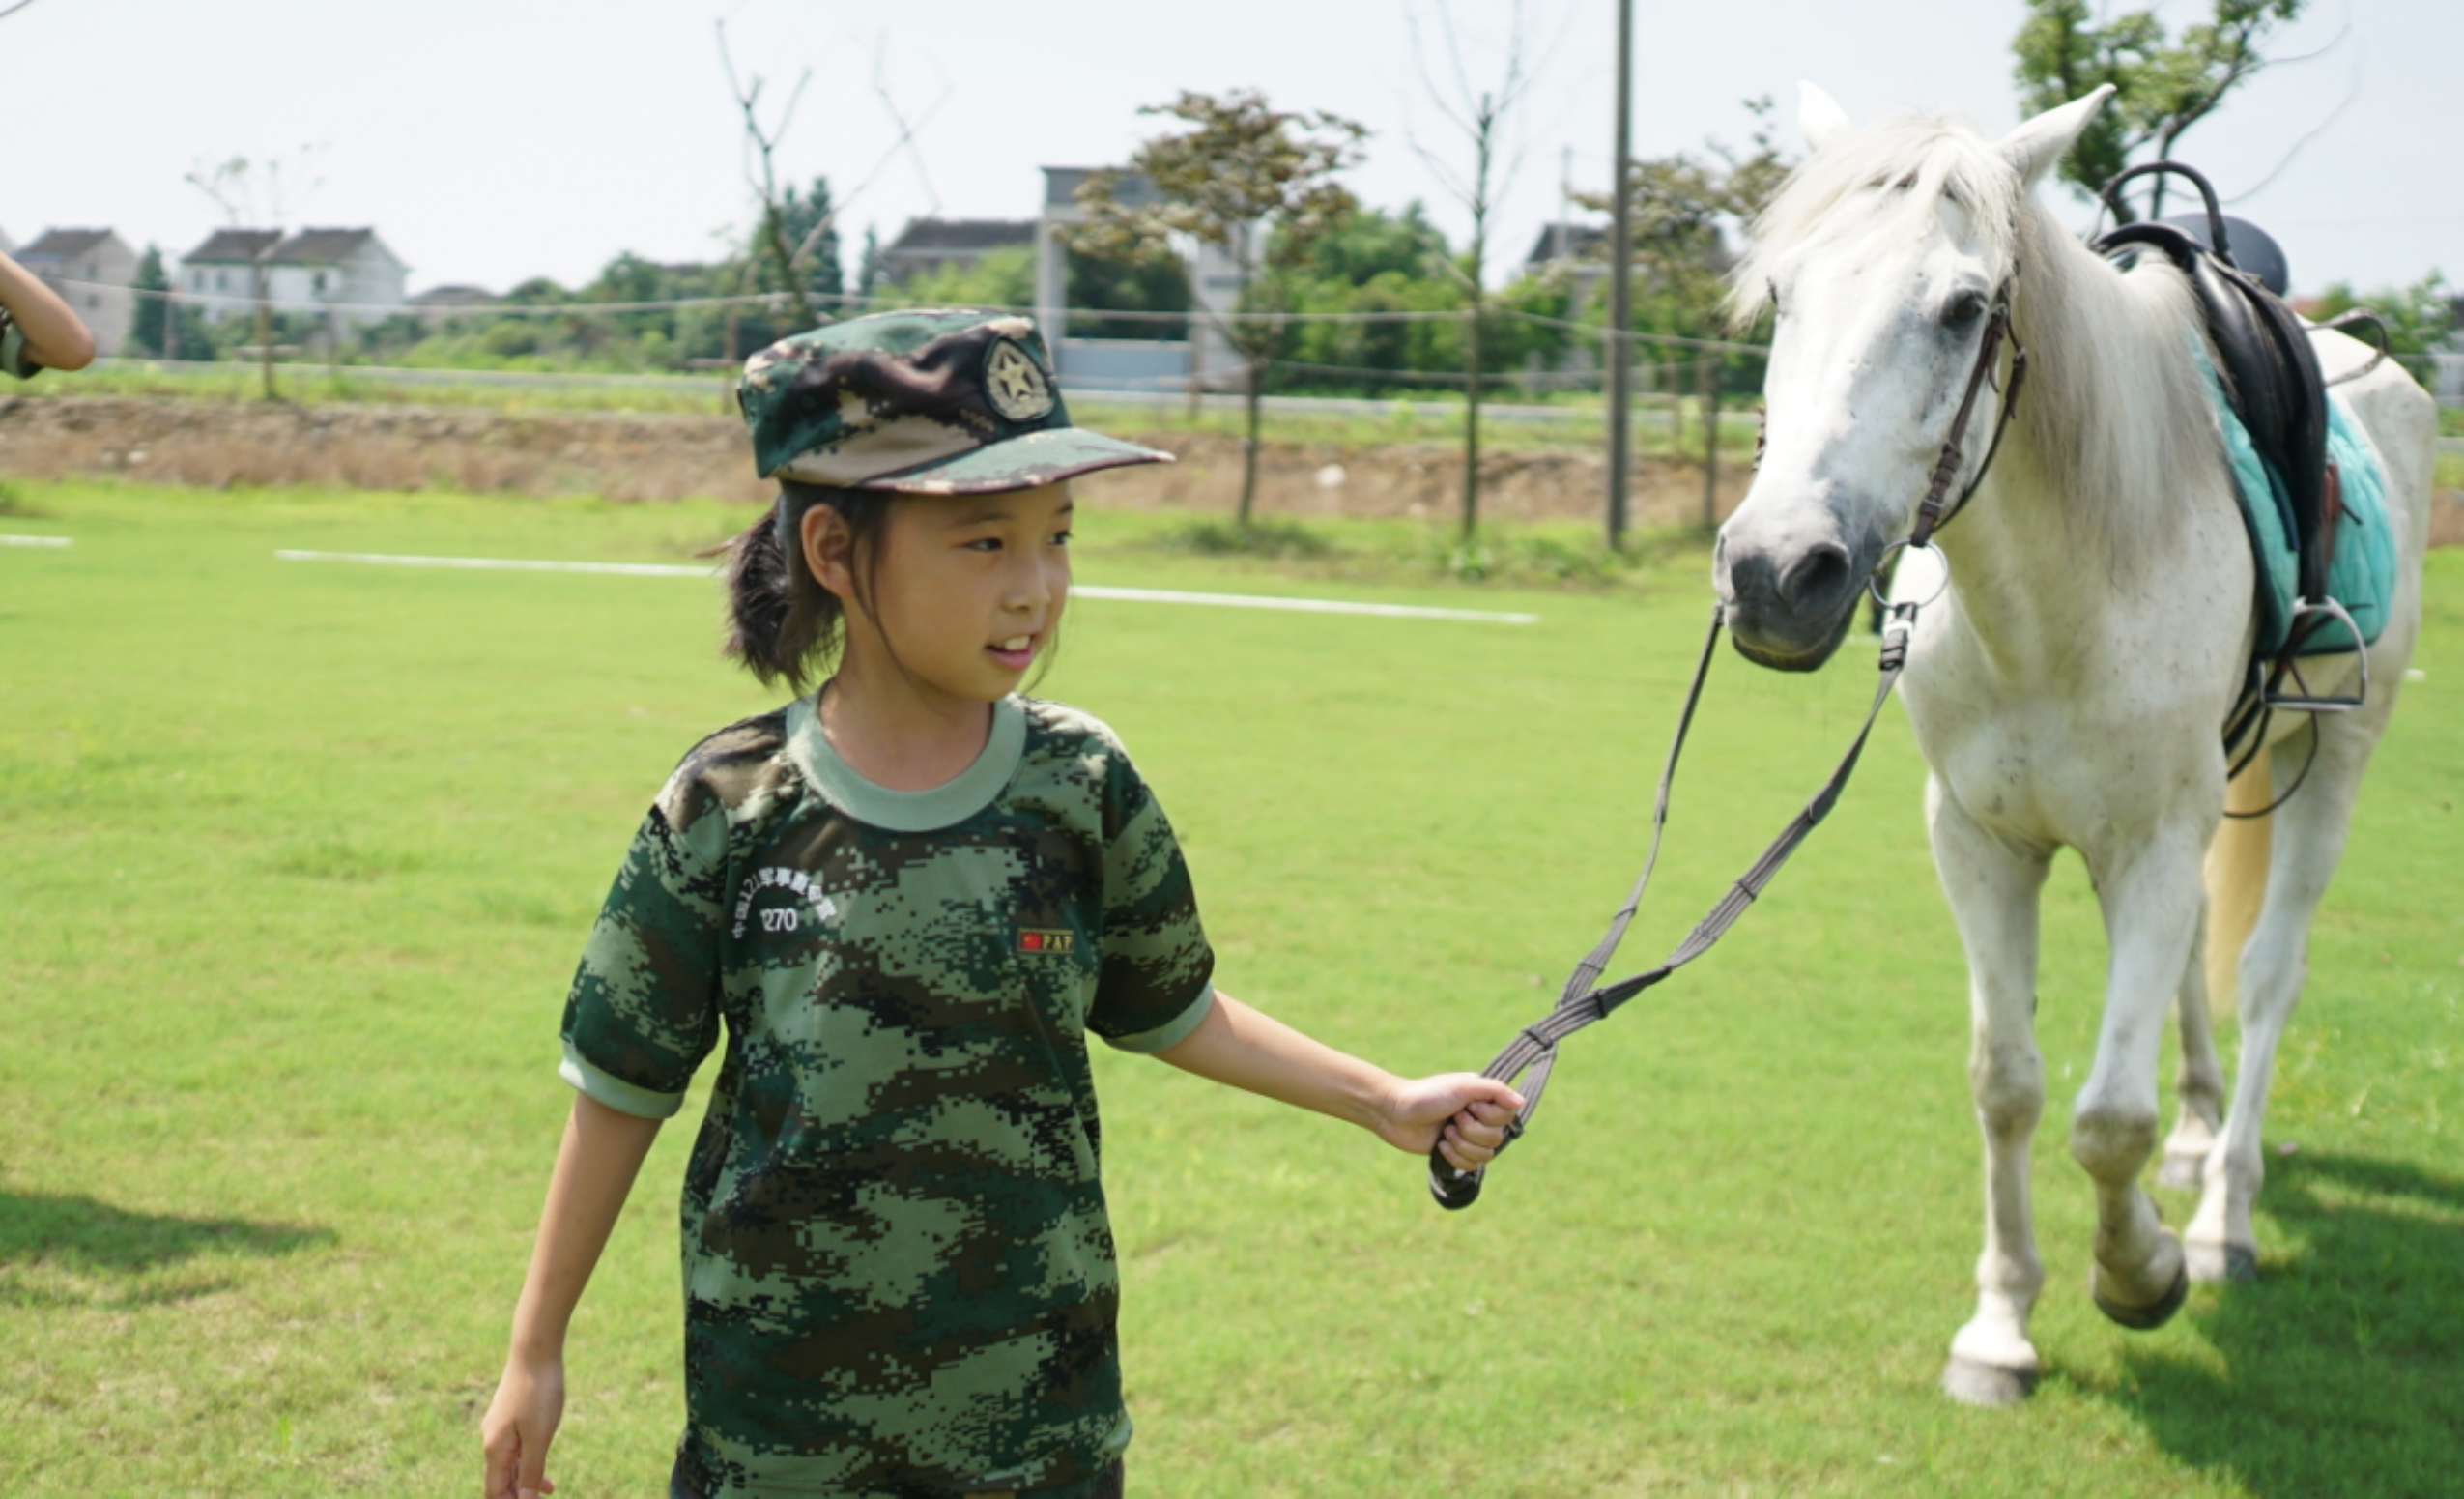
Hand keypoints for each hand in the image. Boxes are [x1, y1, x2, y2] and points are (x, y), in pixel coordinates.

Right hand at [481, 1353, 564, 1498]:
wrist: (535, 1351)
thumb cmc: (538, 1393)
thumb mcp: (539, 1437)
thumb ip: (530, 1471)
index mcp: (495, 1449)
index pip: (494, 1492)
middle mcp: (491, 1440)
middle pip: (500, 1481)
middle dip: (518, 1495)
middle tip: (544, 1497)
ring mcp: (499, 1428)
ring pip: (508, 1465)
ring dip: (525, 1480)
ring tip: (550, 1489)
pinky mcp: (509, 1416)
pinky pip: (514, 1448)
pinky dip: (527, 1461)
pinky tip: (543, 1464)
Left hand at [1375, 1073, 1525, 1171]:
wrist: (1395, 1113)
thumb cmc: (1427, 1095)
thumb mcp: (1462, 1086)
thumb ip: (1494, 1091)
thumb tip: (1521, 1102)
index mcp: (1484, 1098)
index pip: (1508, 1115)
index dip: (1489, 1115)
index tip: (1469, 1105)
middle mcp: (1479, 1118)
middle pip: (1497, 1138)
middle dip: (1471, 1131)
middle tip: (1453, 1118)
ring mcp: (1467, 1137)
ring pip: (1485, 1155)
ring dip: (1462, 1144)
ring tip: (1445, 1132)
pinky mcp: (1455, 1153)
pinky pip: (1471, 1166)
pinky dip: (1455, 1157)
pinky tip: (1440, 1146)